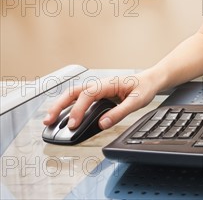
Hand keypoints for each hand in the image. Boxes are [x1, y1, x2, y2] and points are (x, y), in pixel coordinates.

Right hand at [42, 72, 158, 130]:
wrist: (151, 80)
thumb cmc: (144, 87)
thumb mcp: (137, 101)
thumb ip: (120, 112)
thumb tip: (102, 123)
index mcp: (108, 84)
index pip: (87, 95)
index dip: (78, 110)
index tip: (72, 124)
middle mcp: (100, 85)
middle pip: (73, 92)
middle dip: (58, 105)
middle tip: (49, 120)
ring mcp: (97, 89)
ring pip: (73, 95)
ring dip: (60, 106)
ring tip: (50, 120)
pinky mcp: (98, 95)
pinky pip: (79, 99)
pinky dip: (68, 106)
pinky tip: (63, 116)